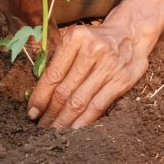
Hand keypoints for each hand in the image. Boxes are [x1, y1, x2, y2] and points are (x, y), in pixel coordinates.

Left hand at [27, 21, 150, 129]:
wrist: (131, 32)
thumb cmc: (96, 40)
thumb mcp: (76, 39)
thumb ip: (60, 60)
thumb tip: (39, 92)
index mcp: (75, 38)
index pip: (53, 75)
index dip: (40, 97)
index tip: (32, 112)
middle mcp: (92, 51)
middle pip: (65, 91)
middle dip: (50, 113)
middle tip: (41, 127)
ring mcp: (108, 66)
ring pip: (80, 101)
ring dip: (64, 120)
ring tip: (54, 131)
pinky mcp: (122, 80)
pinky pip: (98, 105)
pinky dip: (84, 120)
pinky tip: (74, 129)